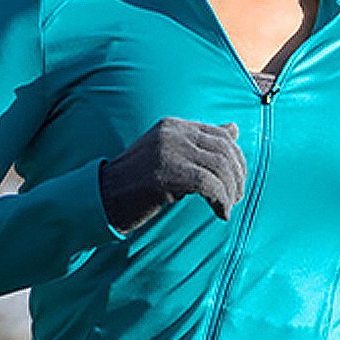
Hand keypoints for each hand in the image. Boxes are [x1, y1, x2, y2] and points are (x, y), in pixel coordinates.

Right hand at [99, 117, 245, 233]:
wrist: (102, 197)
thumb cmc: (137, 181)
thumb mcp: (171, 154)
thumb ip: (201, 142)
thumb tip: (234, 129)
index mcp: (174, 125)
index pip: (221, 135)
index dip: (237, 160)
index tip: (237, 183)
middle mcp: (173, 133)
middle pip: (224, 151)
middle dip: (238, 177)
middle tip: (236, 198)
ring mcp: (168, 151)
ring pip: (219, 167)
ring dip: (230, 191)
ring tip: (228, 207)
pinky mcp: (165, 174)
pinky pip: (207, 185)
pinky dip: (220, 201)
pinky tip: (219, 214)